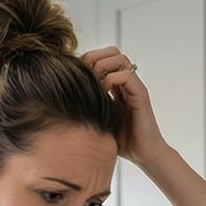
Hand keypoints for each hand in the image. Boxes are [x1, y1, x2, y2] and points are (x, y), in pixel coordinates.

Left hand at [80, 46, 172, 169]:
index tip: (76, 73)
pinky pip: (126, 75)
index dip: (88, 60)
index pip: (102, 57)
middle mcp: (127, 82)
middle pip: (112, 51)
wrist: (143, 154)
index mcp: (117, 85)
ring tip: (95, 82)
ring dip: (103, 66)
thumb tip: (62, 99)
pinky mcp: (140, 95)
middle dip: (95, 57)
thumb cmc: (120, 140)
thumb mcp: (98, 118)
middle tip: (84, 74)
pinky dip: (112, 79)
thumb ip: (87, 105)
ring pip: (120, 58)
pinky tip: (104, 92)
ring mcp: (134, 87)